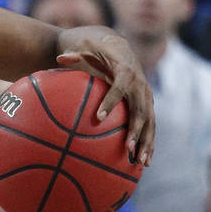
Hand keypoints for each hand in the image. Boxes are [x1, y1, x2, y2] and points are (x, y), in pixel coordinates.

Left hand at [56, 28, 154, 164]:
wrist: (121, 49)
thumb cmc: (98, 52)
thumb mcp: (85, 49)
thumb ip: (74, 55)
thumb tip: (59, 58)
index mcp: (125, 72)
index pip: (118, 88)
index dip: (109, 102)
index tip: (98, 117)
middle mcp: (140, 85)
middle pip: (140, 110)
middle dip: (135, 130)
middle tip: (127, 147)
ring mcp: (146, 96)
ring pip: (150, 121)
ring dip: (147, 141)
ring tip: (141, 162)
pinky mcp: (148, 104)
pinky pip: (151, 125)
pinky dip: (149, 142)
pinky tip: (145, 161)